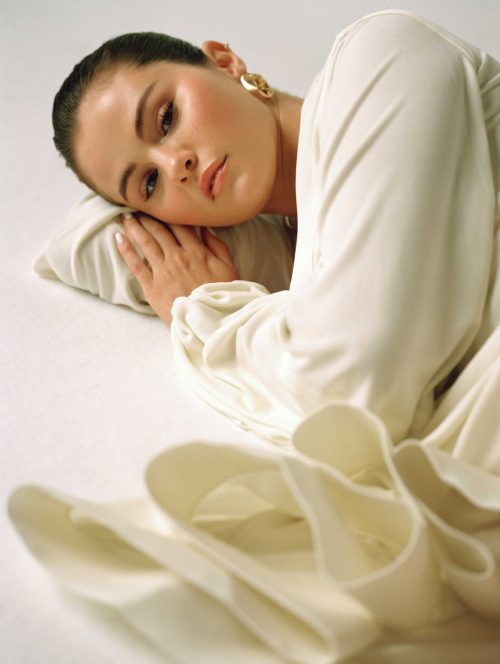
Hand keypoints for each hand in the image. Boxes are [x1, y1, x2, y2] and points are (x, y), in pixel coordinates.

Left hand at [115, 213, 239, 324]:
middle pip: (159, 230)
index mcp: (197, 251)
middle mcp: (177, 257)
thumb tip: (206, 229)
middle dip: (147, 217)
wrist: (210, 320)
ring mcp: (163, 270)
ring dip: (134, 227)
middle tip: (137, 206)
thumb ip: (218, 246)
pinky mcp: (152, 286)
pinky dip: (126, 249)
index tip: (159, 206)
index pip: (179, 226)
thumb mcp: (229, 268)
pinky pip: (135, 264)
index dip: (168, 214)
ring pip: (145, 242)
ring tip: (125, 216)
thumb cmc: (222, 296)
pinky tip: (118, 237)